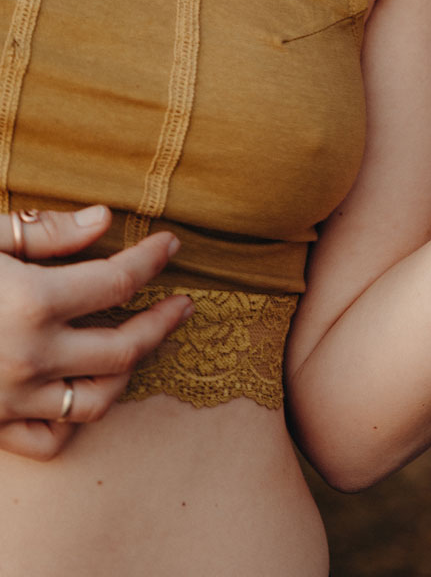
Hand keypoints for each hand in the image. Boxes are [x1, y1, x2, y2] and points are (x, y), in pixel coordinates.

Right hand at [0, 207, 192, 460]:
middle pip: (125, 347)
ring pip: (98, 399)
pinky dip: (76, 420)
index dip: (154, 259)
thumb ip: (44, 233)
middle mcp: (31, 357)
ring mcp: (12, 399)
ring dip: (130, 371)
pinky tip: (86, 391)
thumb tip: (103, 221)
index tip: (172, 244)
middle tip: (184, 303)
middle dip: (163, 323)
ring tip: (143, 344)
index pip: (121, 279)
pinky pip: (51, 439)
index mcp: (33, 302)